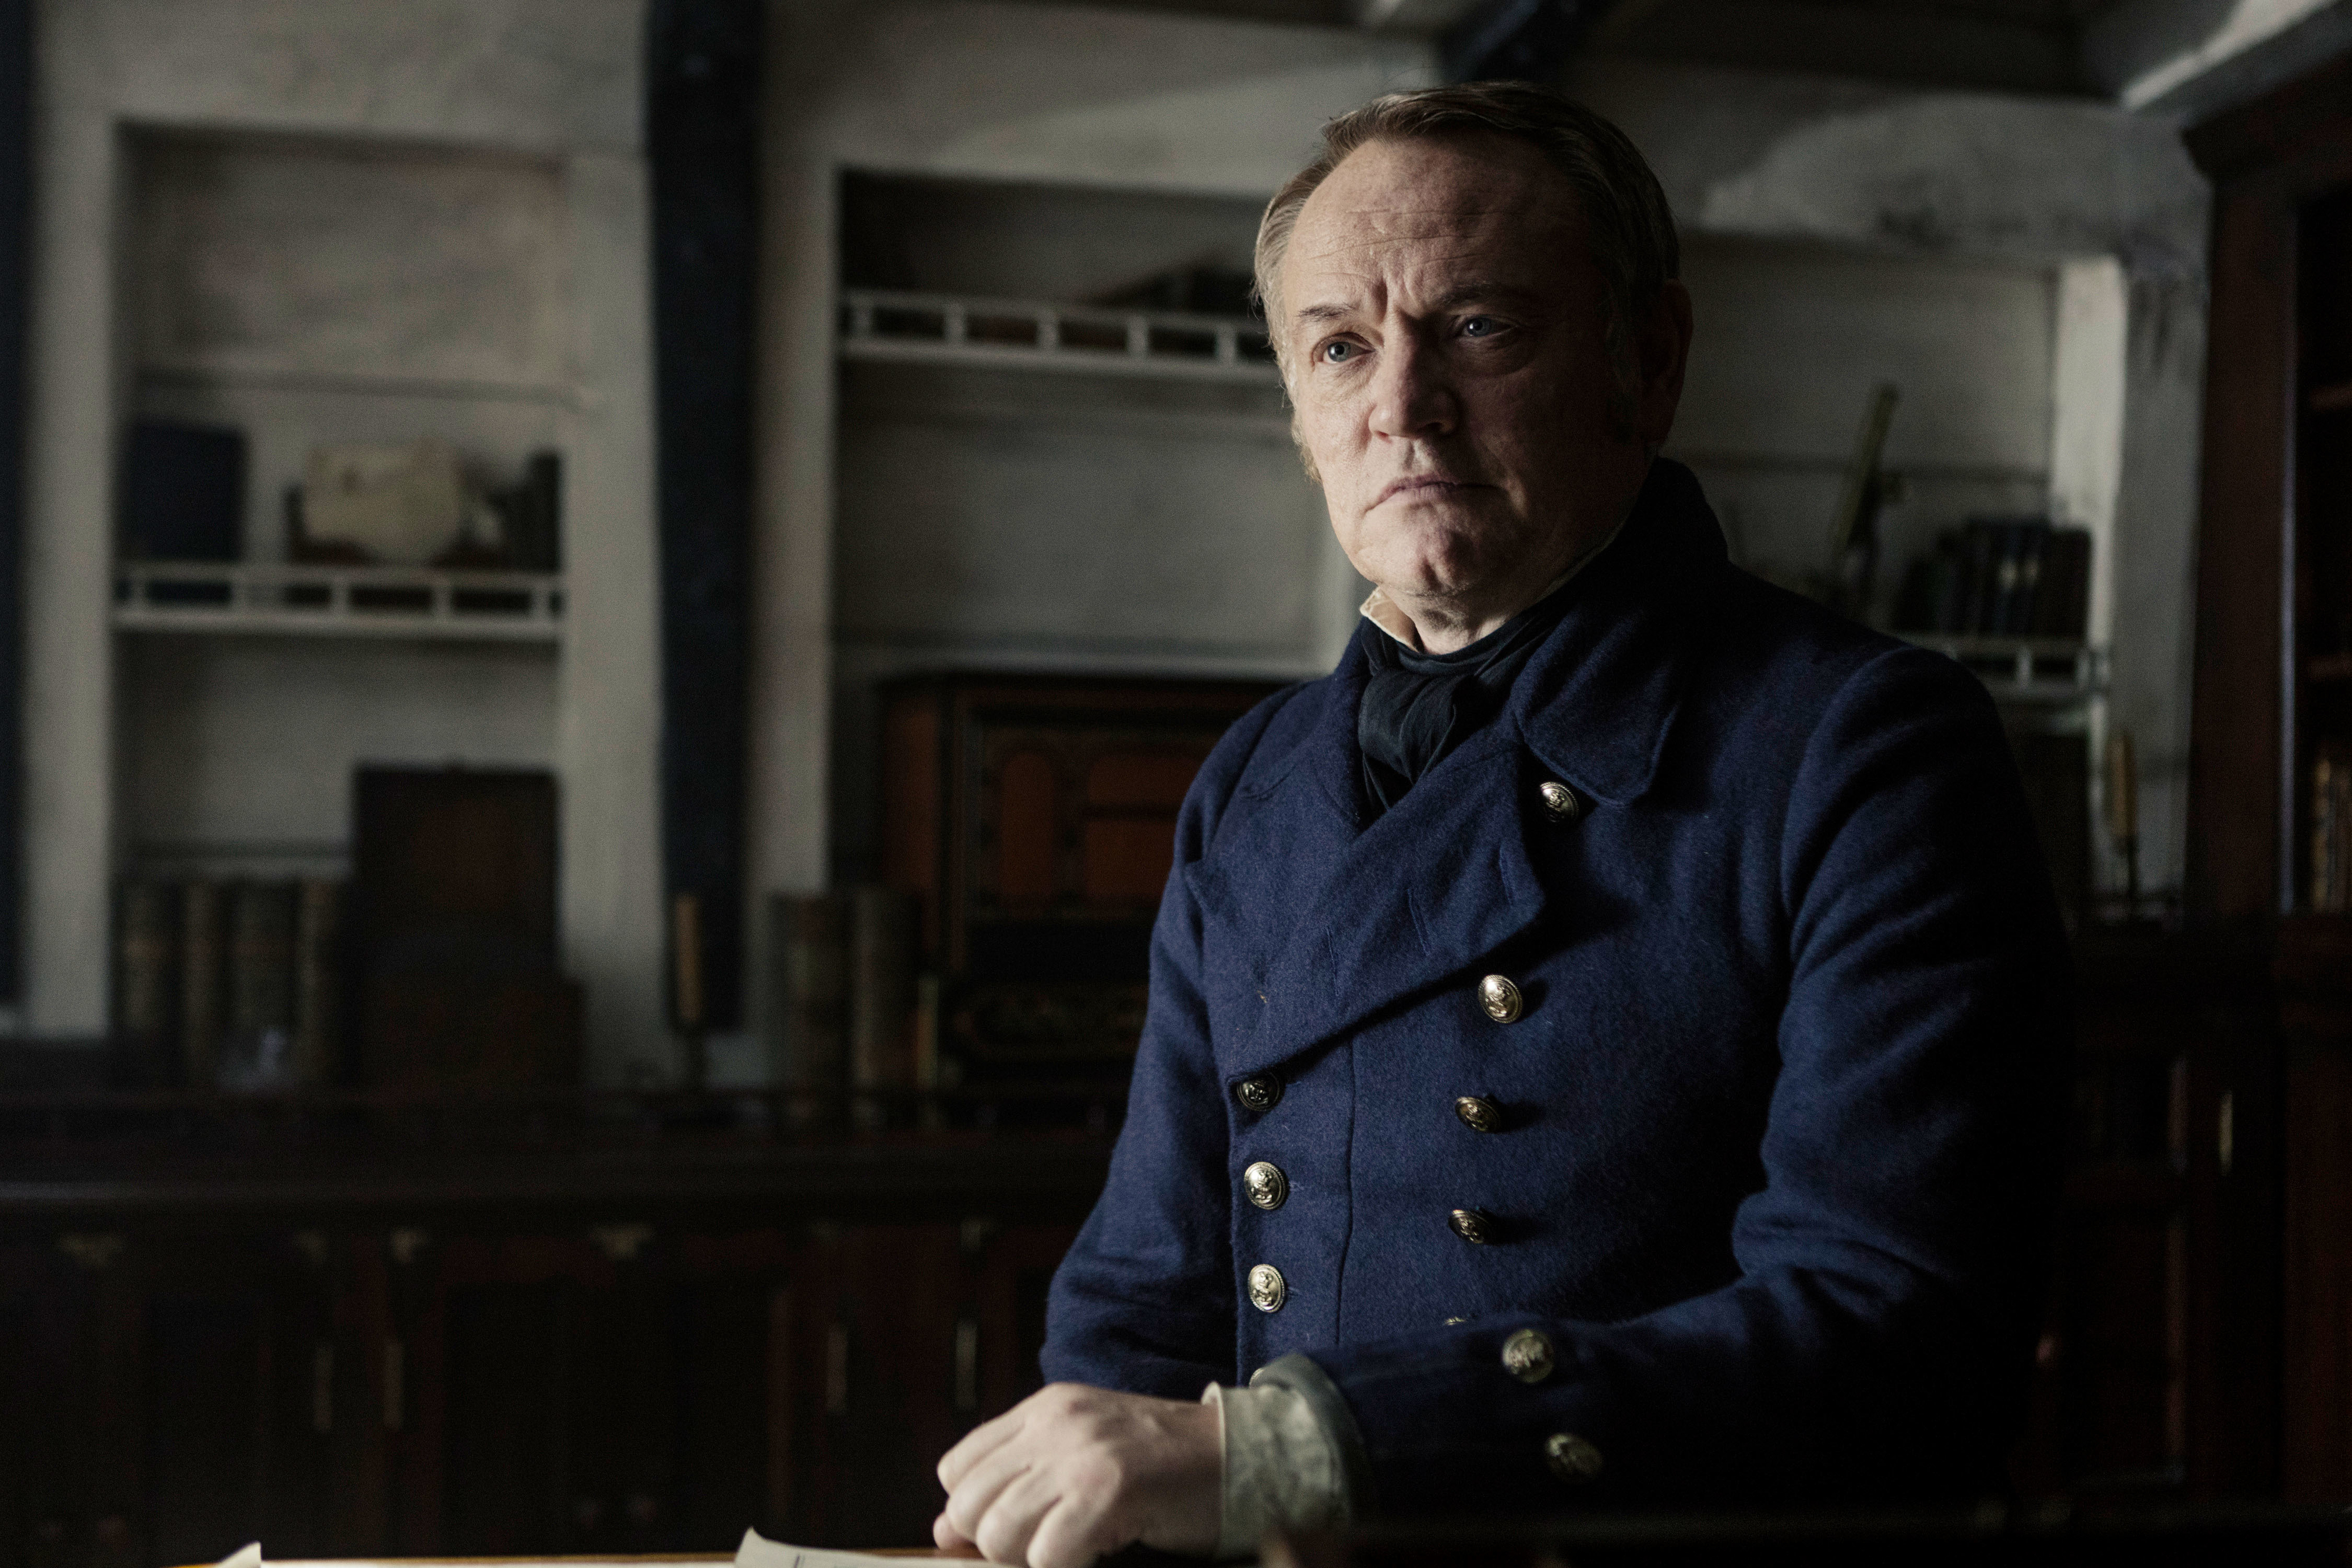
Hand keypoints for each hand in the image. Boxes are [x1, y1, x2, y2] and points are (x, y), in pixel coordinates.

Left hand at [933, 1381, 1221, 1567]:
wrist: (1242, 1457)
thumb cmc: (1164, 1469)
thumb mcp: (1080, 1459)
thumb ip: (1016, 1485)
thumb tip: (943, 1532)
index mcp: (1045, 1409)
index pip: (957, 1469)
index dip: (974, 1513)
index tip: (1016, 1531)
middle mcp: (1054, 1422)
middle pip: (969, 1506)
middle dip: (998, 1545)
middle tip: (1051, 1546)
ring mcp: (1080, 1452)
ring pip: (999, 1535)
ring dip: (1033, 1559)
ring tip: (1078, 1548)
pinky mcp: (1109, 1488)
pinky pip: (1048, 1556)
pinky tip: (1100, 1554)